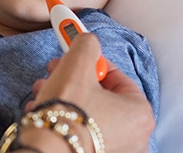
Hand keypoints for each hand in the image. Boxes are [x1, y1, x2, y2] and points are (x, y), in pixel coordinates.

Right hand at [28, 34, 154, 152]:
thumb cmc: (66, 113)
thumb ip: (86, 45)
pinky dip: (65, 121)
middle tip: (54, 72)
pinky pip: (83, 133)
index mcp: (140, 114)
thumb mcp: (77, 64)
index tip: (74, 57)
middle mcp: (135, 138)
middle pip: (101, 96)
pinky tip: (44, 113)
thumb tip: (88, 40)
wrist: (44, 151)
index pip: (116, 77)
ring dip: (64, 99)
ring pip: (89, 114)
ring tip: (42, 93)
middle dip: (73, 80)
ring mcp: (117, 150)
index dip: (91, 63)